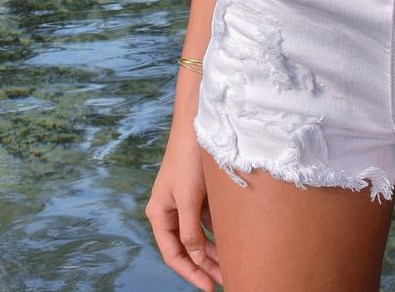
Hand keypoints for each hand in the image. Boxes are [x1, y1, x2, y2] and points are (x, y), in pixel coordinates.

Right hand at [146, 121, 222, 290]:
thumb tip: (196, 257)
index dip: (191, 273)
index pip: (174, 254)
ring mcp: (185, 200)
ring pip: (200, 234)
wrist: (201, 120)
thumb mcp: (188, 198)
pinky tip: (234, 239)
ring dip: (215, 249)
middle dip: (206, 264)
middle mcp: (170, 209)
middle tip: (228, 280)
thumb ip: (190, 230)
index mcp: (159, 213)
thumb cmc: (189, 158)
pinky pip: (209, 218)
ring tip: (235, 264)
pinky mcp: (200, 191)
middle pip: (187, 247)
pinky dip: (220, 230)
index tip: (209, 287)